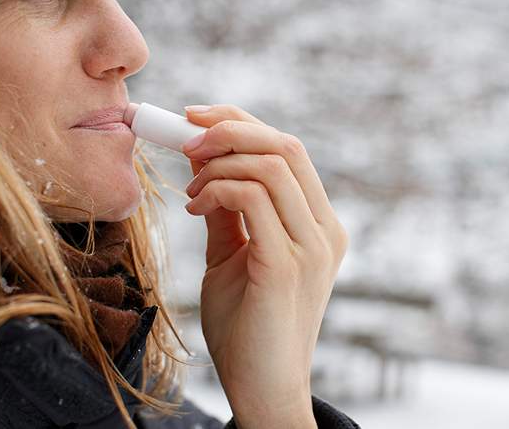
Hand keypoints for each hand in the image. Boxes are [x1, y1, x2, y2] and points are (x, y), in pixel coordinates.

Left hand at [181, 104, 347, 427]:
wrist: (259, 388)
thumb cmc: (245, 325)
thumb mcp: (232, 254)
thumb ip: (227, 208)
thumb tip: (203, 160)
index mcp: (317, 223)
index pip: (287, 149)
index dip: (240, 122)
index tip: (193, 119)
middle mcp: (325, 229)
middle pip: (285, 145)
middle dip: (228, 128)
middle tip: (183, 136)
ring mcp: (312, 246)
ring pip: (271, 165)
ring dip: (217, 162)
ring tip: (188, 189)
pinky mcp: (288, 265)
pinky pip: (253, 199)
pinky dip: (216, 190)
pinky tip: (194, 208)